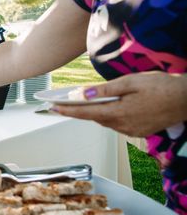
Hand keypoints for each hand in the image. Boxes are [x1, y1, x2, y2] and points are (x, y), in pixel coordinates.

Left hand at [53, 72, 186, 136]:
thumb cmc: (162, 87)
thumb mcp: (131, 82)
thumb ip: (106, 90)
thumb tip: (84, 93)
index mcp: (120, 113)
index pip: (86, 113)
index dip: (67, 110)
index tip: (52, 107)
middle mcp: (123, 126)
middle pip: (95, 117)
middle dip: (81, 109)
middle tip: (64, 102)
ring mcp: (131, 131)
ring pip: (106, 121)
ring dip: (98, 111)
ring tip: (90, 100)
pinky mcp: (138, 132)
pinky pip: (118, 123)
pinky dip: (111, 115)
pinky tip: (113, 105)